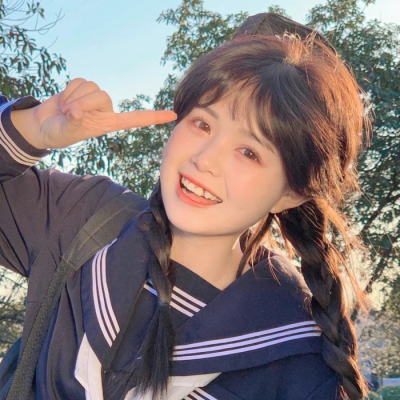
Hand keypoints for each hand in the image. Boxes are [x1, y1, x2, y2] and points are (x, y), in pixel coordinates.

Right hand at [13, 78, 176, 148]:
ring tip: (65, 110)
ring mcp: (94, 98)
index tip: (173, 116)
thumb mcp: (66, 133)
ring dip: (73, 97)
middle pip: (103, 95)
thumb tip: (76, 112)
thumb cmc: (58, 134)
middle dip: (83, 103)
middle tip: (69, 114)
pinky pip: (79, 81)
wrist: (43, 125)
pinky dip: (67, 90)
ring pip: (91, 86)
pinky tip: (63, 101)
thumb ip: (72, 123)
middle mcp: (105, 110)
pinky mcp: (82, 88)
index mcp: (109, 124)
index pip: (135, 119)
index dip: (153, 117)